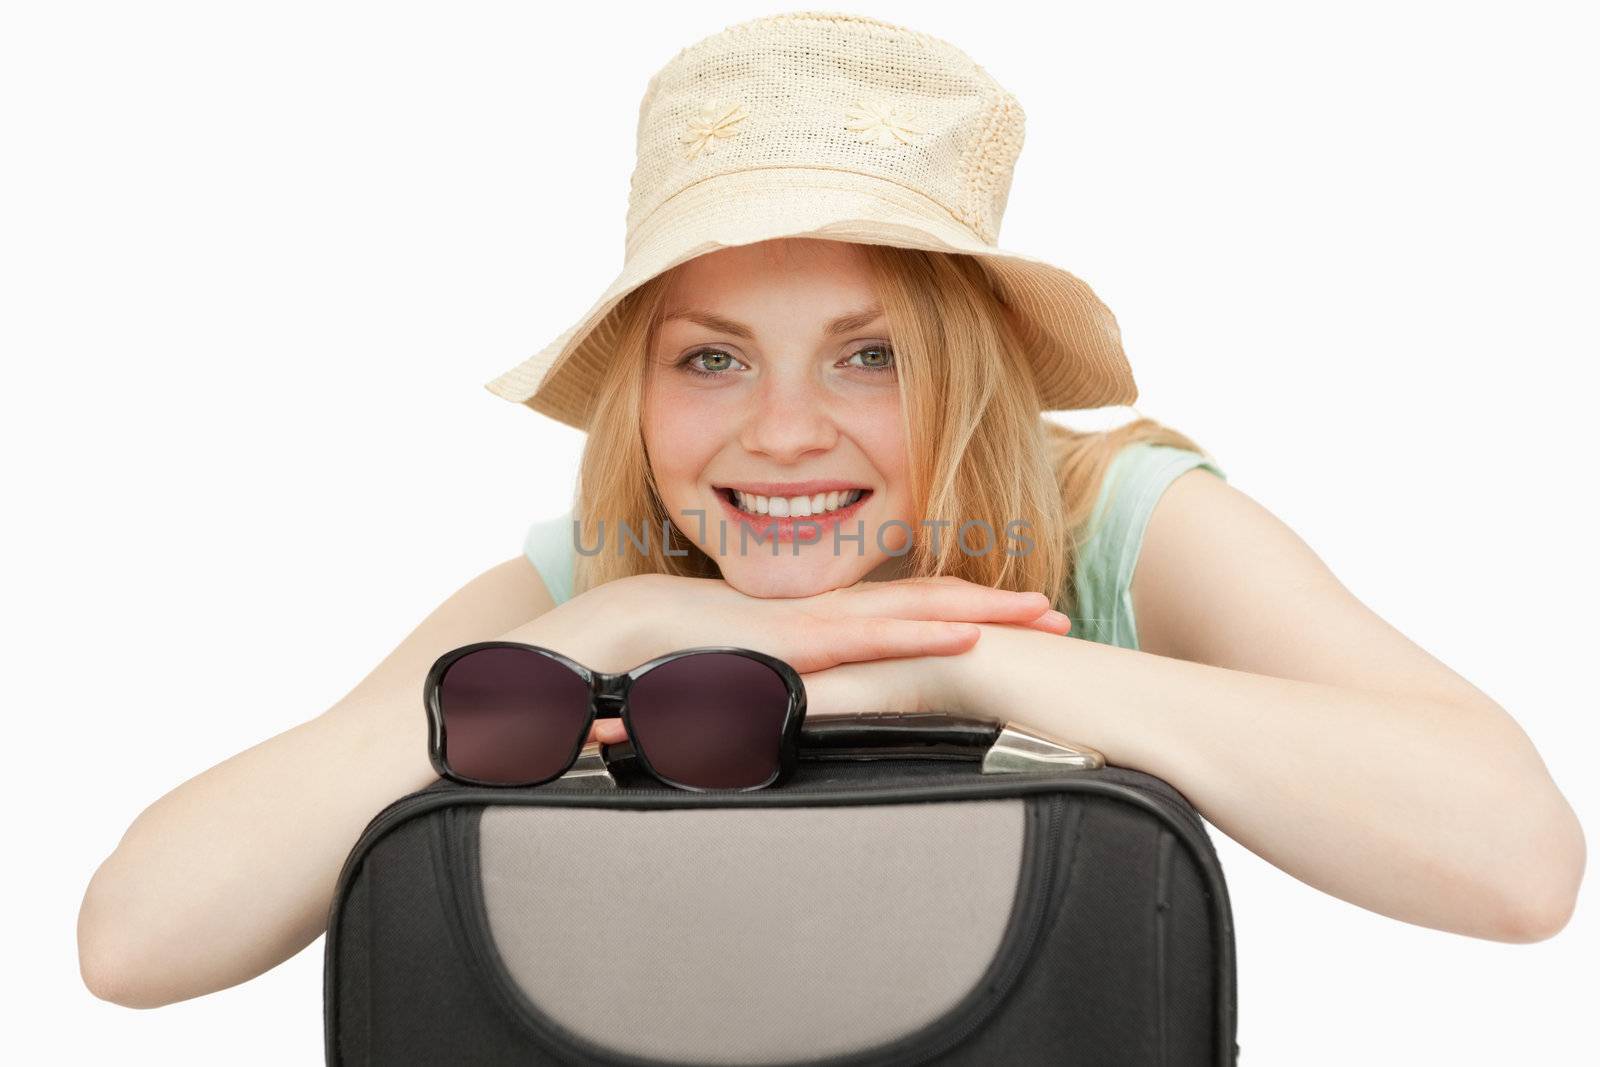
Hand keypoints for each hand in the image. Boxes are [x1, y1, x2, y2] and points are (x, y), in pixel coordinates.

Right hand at [557, 573, 1068, 742]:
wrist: (631, 630)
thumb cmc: (688, 654)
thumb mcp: (759, 674)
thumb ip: (799, 686)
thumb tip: (824, 710)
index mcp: (830, 619)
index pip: (913, 609)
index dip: (971, 610)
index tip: (1025, 620)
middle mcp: (836, 611)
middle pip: (932, 602)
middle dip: (1000, 608)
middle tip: (1061, 616)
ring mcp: (823, 621)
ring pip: (918, 610)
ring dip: (984, 611)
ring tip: (1040, 615)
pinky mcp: (805, 640)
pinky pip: (875, 636)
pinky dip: (926, 635)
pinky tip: (969, 637)